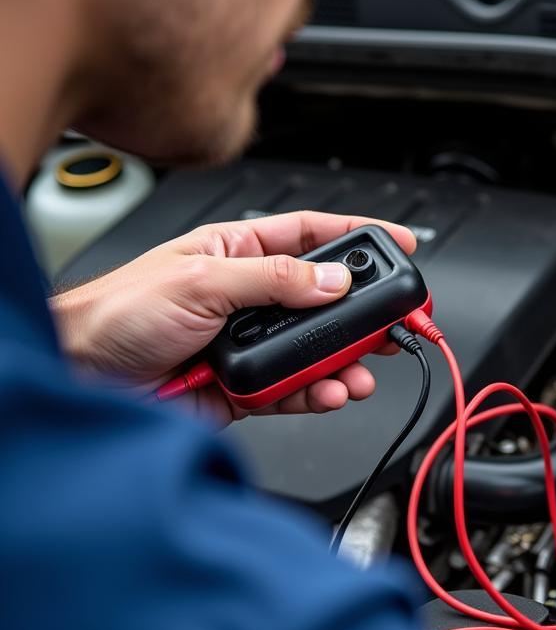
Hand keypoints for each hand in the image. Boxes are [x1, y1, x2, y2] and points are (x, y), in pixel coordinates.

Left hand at [51, 211, 416, 427]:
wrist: (82, 378)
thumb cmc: (116, 313)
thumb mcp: (200, 279)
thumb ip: (273, 279)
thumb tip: (331, 281)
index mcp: (238, 251)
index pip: (312, 235)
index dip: (359, 236)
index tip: (399, 244)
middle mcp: (251, 296)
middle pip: (326, 299)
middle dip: (365, 314)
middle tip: (398, 323)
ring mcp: (251, 343)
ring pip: (318, 350)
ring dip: (346, 362)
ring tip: (360, 372)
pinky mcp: (248, 387)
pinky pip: (297, 389)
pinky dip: (319, 394)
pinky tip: (329, 392)